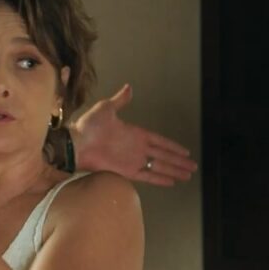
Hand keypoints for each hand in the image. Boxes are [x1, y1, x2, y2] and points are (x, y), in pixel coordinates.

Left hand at [73, 84, 196, 185]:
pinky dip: (160, 179)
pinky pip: (147, 176)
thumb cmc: (88, 126)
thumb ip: (120, 101)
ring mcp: (132, 160)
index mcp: (135, 133)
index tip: (185, 151)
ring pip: (159, 167)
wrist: (76, 143)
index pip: (159, 141)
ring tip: (188, 175)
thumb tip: (128, 88)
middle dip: (178, 161)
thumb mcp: (106, 108)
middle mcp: (136, 149)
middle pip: (163, 156)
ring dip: (174, 171)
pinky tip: (171, 182)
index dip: (172, 146)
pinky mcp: (126, 171)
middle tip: (193, 166)